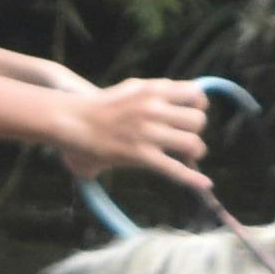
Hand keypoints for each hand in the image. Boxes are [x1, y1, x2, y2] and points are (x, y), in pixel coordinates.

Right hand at [56, 73, 215, 194]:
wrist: (70, 119)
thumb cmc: (100, 107)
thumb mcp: (131, 90)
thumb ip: (155, 94)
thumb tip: (179, 104)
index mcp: (152, 89)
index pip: (196, 94)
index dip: (199, 107)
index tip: (191, 115)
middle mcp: (153, 108)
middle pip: (199, 121)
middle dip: (196, 132)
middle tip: (184, 139)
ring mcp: (146, 132)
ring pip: (192, 144)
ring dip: (194, 153)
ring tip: (186, 156)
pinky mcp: (139, 154)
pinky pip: (175, 168)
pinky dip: (191, 178)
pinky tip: (204, 183)